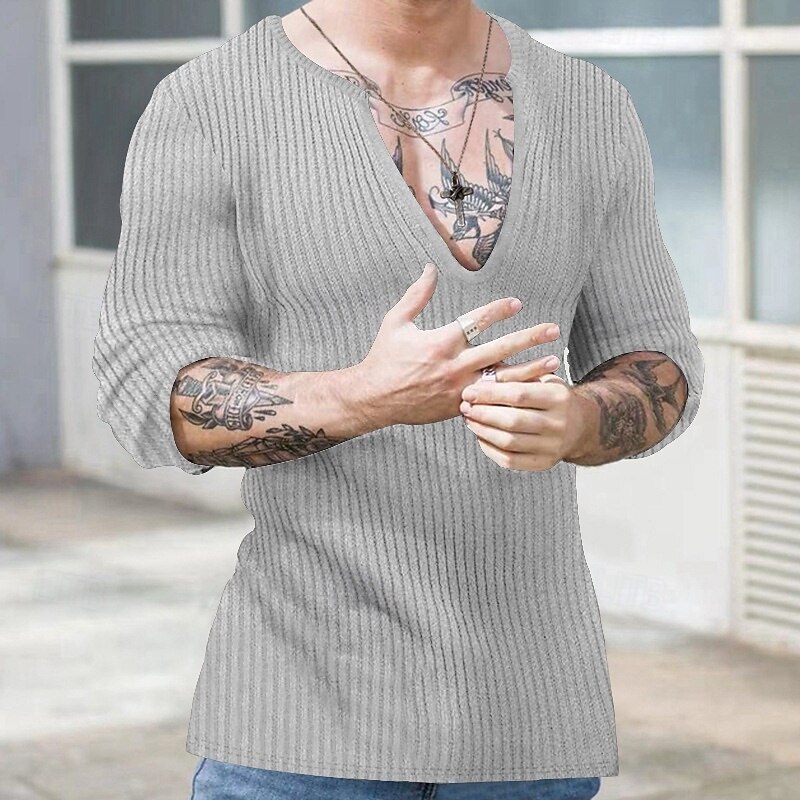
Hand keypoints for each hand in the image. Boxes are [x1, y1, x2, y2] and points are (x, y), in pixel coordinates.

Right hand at [351, 262, 561, 428]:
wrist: (374, 399)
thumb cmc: (384, 357)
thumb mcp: (396, 322)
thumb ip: (417, 295)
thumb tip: (430, 268)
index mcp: (441, 342)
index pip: (477, 321)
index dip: (499, 310)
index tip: (517, 303)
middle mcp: (454, 366)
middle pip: (500, 349)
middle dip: (529, 338)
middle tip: (553, 330)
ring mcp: (459, 389)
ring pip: (502, 379)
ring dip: (530, 369)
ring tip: (554, 362)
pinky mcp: (460, 407)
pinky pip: (492, 400)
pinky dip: (512, 395)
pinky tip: (532, 390)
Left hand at [459, 373, 588, 470]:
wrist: (579, 426)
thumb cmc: (551, 398)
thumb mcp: (541, 379)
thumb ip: (516, 376)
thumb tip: (484, 376)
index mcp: (559, 397)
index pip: (518, 394)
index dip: (489, 393)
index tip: (469, 391)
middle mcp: (559, 423)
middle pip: (512, 420)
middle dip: (482, 413)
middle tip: (464, 407)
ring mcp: (552, 446)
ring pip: (508, 442)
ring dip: (482, 431)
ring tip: (469, 420)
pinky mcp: (544, 463)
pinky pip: (510, 460)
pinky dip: (490, 449)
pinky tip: (480, 436)